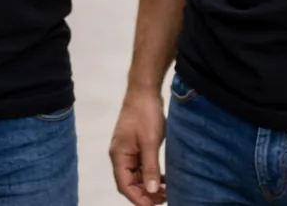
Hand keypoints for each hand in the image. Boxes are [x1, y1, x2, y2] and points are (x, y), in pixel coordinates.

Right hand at [110, 88, 166, 205]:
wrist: (144, 91)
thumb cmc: (144, 114)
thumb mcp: (149, 142)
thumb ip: (150, 168)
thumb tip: (150, 191)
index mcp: (119, 156)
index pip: (125, 186)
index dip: (139, 199)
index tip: (155, 205)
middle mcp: (120, 156)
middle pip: (130, 184)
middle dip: (146, 194)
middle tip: (166, 198)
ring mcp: (127, 151)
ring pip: (136, 177)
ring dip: (149, 186)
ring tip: (167, 191)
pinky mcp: (135, 146)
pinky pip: (141, 167)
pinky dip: (151, 175)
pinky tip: (164, 179)